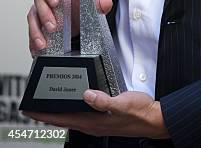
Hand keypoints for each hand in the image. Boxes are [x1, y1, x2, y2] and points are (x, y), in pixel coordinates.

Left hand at [24, 90, 168, 138]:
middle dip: (47, 114)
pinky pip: (82, 114)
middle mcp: (92, 123)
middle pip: (63, 119)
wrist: (154, 119)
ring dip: (58, 112)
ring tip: (48, 103)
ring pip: (71, 117)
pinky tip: (74, 101)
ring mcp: (97, 122)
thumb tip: (86, 94)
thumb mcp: (122, 103)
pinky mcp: (103, 117)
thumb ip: (104, 100)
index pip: (61, 119)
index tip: (29, 111)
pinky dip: (72, 108)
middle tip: (33, 105)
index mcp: (93, 122)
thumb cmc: (139, 113)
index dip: (44, 115)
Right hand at [27, 0, 112, 53]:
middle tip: (54, 26)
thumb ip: (99, 4)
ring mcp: (39, 11)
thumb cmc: (80, 10)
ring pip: (33, 16)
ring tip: (44, 42)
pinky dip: (33, 41)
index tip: (55, 1)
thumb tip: (105, 3)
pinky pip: (31, 32)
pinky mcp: (36, 26)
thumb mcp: (91, 6)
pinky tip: (38, 48)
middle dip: (45, 14)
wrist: (77, 27)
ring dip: (37, 30)